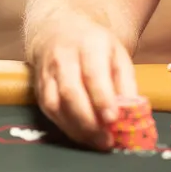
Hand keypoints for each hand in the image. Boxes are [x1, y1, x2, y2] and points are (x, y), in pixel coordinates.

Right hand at [28, 13, 138, 148]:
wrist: (59, 30)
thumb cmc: (95, 45)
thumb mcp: (118, 54)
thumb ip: (126, 82)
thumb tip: (132, 112)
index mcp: (89, 44)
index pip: (93, 73)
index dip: (102, 98)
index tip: (113, 119)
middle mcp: (63, 57)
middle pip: (70, 92)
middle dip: (88, 120)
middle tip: (106, 140)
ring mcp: (47, 72)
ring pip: (55, 104)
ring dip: (76, 128)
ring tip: (96, 142)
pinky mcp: (38, 87)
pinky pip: (48, 110)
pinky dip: (65, 127)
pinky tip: (81, 135)